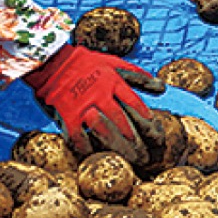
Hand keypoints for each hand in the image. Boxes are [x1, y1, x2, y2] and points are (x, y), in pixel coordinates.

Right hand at [23, 44, 165, 163]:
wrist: (54, 63)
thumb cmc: (87, 63)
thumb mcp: (114, 63)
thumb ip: (138, 76)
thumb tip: (163, 88)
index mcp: (112, 81)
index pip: (132, 100)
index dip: (143, 114)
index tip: (151, 125)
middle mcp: (100, 93)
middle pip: (118, 117)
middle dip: (129, 133)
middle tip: (140, 147)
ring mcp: (83, 105)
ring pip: (100, 127)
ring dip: (112, 142)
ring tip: (122, 154)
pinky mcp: (68, 114)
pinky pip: (78, 134)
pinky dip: (85, 146)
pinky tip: (91, 153)